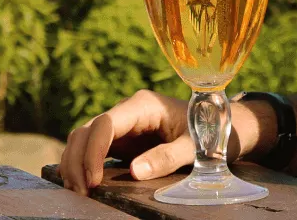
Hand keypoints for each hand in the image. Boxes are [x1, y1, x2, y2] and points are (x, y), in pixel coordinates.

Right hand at [57, 90, 261, 192]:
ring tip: (78, 191)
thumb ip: (167, 157)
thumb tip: (134, 171)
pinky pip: (93, 148)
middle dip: (78, 159)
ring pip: (84, 137)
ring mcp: (123, 124)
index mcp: (143, 105)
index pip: (106, 123)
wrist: (221, 126)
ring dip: (75, 162)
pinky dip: (82, 163)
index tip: (94, 180)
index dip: (93, 151)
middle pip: (87, 130)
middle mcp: (127, 111)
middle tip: (81, 191)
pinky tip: (80, 183)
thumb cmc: (210, 132)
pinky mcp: (122, 139)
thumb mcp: (194, 147)